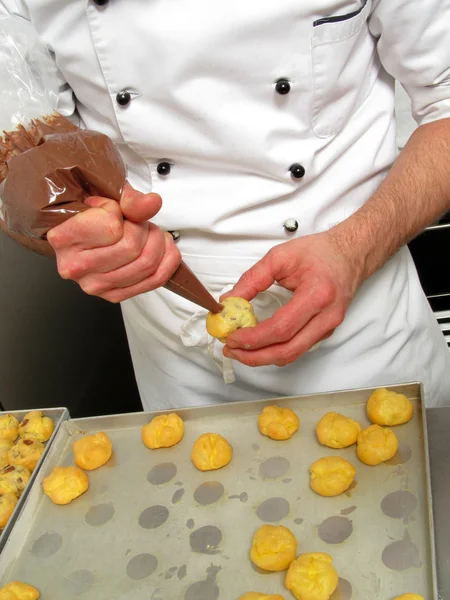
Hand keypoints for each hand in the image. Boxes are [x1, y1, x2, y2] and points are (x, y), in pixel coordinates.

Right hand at [47, 182, 180, 302]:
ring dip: (157, 243)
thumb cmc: (90, 212)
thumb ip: (129, 199)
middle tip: (138, 221)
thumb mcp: (105, 194)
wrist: (81, 232)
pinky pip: (154, 279)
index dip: (120, 212)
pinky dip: (167, 260)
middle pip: (132, 248)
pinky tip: (163, 247)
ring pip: (146, 264)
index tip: (111, 209)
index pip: (112, 228)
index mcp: (64, 238)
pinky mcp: (113, 295)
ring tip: (148, 233)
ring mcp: (94, 285)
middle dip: (144, 228)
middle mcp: (76, 266)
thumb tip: (152, 203)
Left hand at [222, 231, 362, 366]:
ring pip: (292, 354)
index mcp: (317, 295)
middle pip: (287, 350)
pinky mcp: (325, 332)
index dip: (254, 338)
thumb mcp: (281, 257)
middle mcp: (326, 317)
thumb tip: (230, 300)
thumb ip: (253, 278)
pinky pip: (298, 349)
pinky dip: (275, 351)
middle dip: (254, 356)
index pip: (281, 328)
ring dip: (263, 357)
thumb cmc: (320, 252)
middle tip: (231, 349)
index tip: (232, 337)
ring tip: (240, 349)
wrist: (350, 255)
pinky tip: (259, 344)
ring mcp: (328, 327)